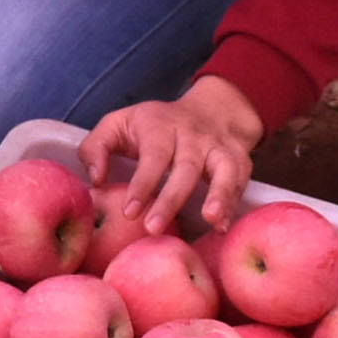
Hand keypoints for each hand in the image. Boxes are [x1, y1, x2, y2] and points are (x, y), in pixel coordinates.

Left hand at [85, 76, 265, 236]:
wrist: (210, 109)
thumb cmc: (153, 126)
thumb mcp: (118, 124)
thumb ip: (96, 147)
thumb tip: (96, 180)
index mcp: (160, 126)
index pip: (153, 155)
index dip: (143, 184)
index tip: (130, 211)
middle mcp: (192, 135)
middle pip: (186, 167)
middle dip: (171, 199)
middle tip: (154, 228)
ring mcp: (218, 147)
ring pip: (223, 169)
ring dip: (219, 195)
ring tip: (211, 220)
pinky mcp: (239, 159)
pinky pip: (241, 180)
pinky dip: (234, 202)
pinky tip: (223, 226)